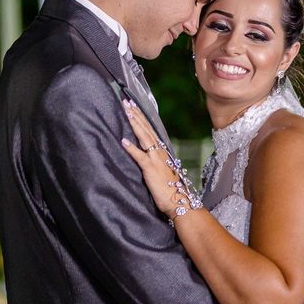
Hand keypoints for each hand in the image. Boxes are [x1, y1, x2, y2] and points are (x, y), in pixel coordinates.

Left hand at [120, 100, 183, 214]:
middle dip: (135, 114)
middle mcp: (159, 151)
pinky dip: (131, 148)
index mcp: (161, 150)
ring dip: (134, 123)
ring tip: (126, 112)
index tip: (132, 106)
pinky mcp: (150, 168)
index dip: (140, 117)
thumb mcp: (162, 171)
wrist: (180, 201)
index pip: (149, 129)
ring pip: (143, 137)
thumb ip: (154, 161)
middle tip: (126, 101)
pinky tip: (123, 140)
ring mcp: (155, 158)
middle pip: (146, 128)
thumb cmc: (170, 189)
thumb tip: (145, 154)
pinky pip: (139, 156)